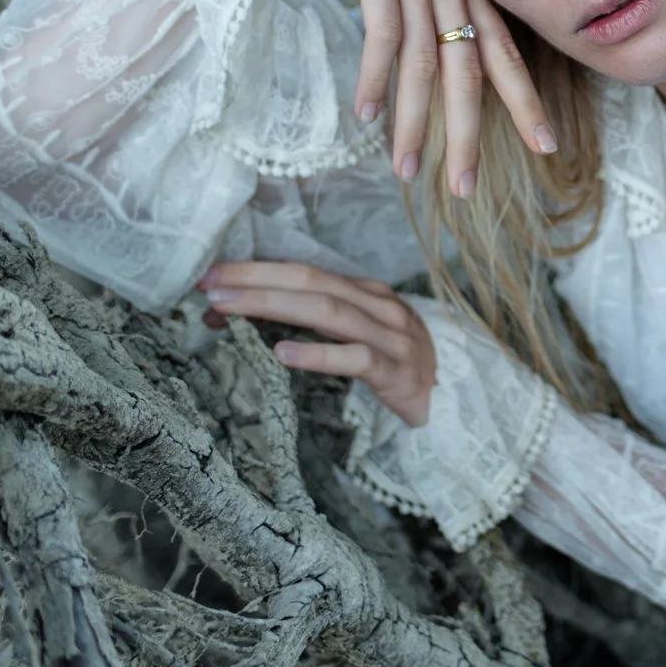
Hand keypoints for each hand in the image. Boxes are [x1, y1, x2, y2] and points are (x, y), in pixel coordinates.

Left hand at [200, 261, 436, 426]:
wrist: (455, 397)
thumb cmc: (398, 364)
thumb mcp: (361, 334)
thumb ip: (316, 321)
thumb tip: (248, 310)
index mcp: (367, 293)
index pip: (307, 272)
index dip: (259, 270)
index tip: (213, 274)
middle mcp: (379, 307)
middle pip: (312, 282)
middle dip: (256, 279)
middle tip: (210, 284)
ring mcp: (391, 337)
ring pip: (328, 312)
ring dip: (272, 305)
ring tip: (228, 308)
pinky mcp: (397, 372)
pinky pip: (355, 359)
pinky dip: (318, 354)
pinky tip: (284, 353)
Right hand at [283, 0, 555, 195]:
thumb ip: (442, 3)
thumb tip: (447, 58)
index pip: (504, 54)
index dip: (525, 101)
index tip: (547, 147)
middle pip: (469, 72)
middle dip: (470, 133)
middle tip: (466, 188)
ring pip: (423, 63)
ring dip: (413, 121)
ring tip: (408, 170)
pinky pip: (380, 31)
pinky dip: (372, 74)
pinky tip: (366, 112)